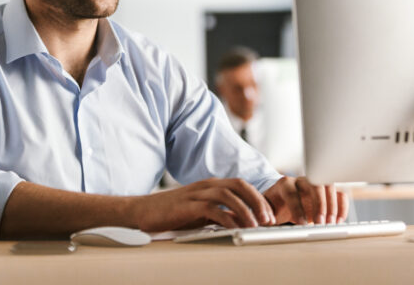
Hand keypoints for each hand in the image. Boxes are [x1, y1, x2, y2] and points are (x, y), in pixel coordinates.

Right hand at [129, 178, 276, 231]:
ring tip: (256, 225)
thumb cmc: (173, 213)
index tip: (270, 214)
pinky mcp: (188, 206)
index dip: (258, 198)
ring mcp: (196, 194)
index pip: (241, 185)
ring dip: (246, 210)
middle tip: (268, 219)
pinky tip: (235, 228)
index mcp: (210, 185)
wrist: (143, 211)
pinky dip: (226, 218)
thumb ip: (220, 213)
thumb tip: (242, 222)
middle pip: (239, 185)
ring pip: (228, 195)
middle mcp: (206, 186)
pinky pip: (212, 209)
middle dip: (257, 201)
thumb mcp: (201, 212)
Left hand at [263, 176, 348, 224]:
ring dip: (332, 206)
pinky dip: (342, 207)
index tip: (302, 223)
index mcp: (284, 184)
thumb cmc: (274, 206)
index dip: (297, 207)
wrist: (282, 200)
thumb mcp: (265, 210)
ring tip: (331, 224)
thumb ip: (265, 215)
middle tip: (321, 223)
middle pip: (314, 185)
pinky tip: (338, 221)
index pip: (291, 192)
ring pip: (329, 186)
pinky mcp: (326, 192)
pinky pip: (339, 194)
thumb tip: (265, 222)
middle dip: (319, 204)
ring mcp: (316, 184)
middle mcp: (301, 181)